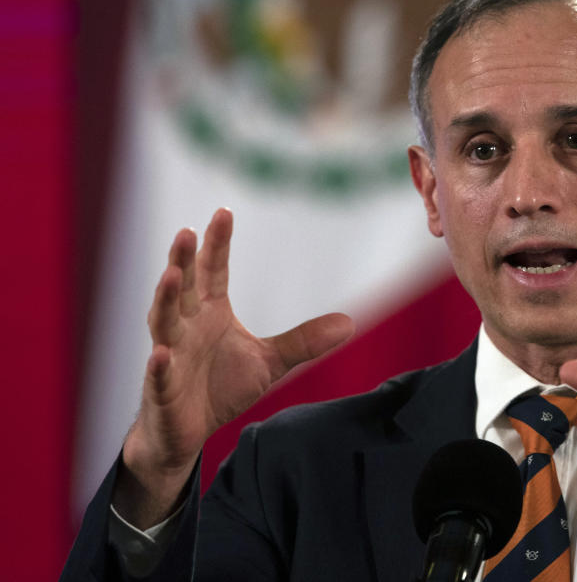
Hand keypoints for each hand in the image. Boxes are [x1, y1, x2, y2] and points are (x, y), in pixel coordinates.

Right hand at [114, 208, 354, 526]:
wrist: (185, 432)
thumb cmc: (220, 387)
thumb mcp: (269, 362)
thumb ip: (303, 341)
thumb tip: (350, 323)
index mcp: (209, 313)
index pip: (213, 272)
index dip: (217, 244)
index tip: (224, 211)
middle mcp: (185, 328)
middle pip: (183, 288)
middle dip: (183, 260)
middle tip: (186, 231)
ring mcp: (170, 356)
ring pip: (163, 323)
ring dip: (164, 299)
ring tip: (171, 275)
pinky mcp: (162, 391)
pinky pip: (159, 375)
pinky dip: (159, 365)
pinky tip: (160, 354)